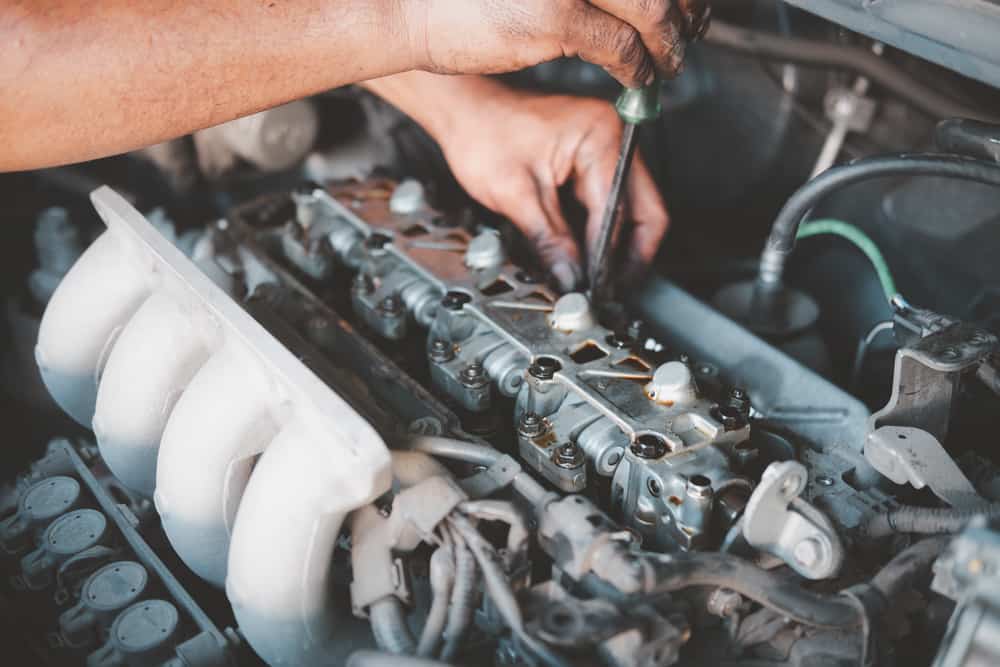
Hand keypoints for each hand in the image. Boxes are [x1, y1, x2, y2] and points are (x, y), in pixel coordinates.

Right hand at [404, 0, 711, 87]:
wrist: (410, 4)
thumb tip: (635, 0)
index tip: (689, 3)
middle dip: (685, 7)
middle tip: (691, 27)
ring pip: (652, 6)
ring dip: (671, 39)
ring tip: (671, 57)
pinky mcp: (556, 16)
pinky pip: (622, 46)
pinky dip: (641, 66)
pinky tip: (641, 77)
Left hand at [434, 85, 668, 290]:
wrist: (465, 112)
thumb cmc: (482, 133)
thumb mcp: (515, 195)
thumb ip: (549, 240)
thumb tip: (571, 277)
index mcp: (600, 137)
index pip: (618, 209)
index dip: (607, 255)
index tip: (596, 285)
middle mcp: (612, 138)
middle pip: (644, 209)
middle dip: (629, 254)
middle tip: (611, 288)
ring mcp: (605, 149)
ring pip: (631, 209)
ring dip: (614, 245)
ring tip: (595, 277)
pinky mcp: (591, 161)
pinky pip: (609, 202)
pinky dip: (599, 230)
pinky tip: (584, 254)